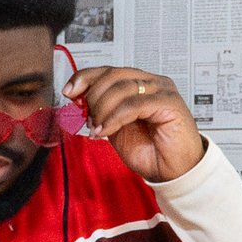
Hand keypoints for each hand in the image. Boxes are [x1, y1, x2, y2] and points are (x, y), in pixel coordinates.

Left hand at [80, 64, 206, 184]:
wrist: (173, 172)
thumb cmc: (150, 151)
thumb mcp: (116, 128)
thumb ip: (102, 111)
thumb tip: (77, 100)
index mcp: (139, 83)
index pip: (108, 70)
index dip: (85, 77)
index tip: (68, 92)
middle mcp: (151, 82)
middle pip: (113, 74)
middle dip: (93, 97)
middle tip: (89, 120)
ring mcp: (162, 90)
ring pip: (122, 87)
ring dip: (102, 109)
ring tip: (98, 128)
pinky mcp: (169, 103)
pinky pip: (133, 104)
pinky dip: (114, 118)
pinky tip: (106, 131)